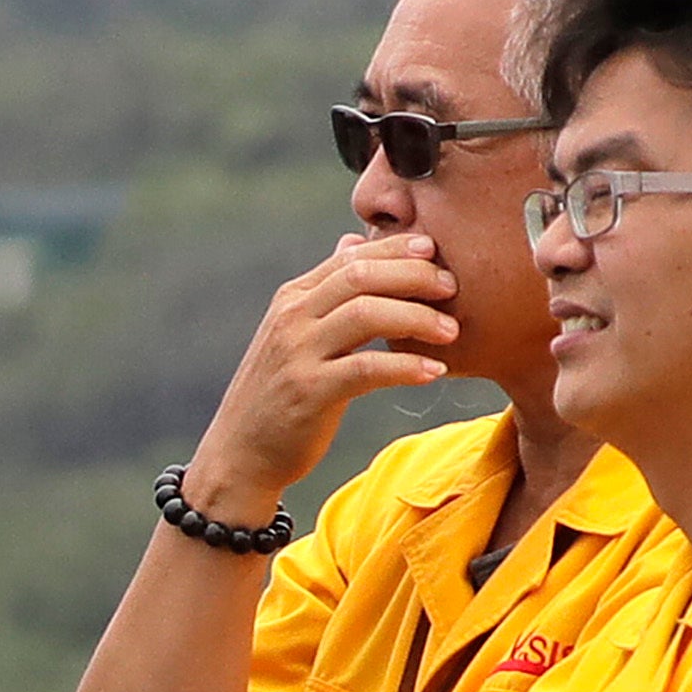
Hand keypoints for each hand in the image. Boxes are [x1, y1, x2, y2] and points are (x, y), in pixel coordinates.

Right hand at [182, 232, 467, 535]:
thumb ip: (327, 288)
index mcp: (292, 298)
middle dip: (413, 275)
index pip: (350, 257)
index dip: (396, 249)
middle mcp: (292, 318)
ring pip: (366, 314)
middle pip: (361, 276)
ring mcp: (297, 354)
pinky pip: (366, 369)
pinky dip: (405, 366)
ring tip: (451, 331)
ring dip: (417, 318)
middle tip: (451, 287)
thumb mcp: (297, 332)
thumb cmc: (279, 392)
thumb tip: (353, 239)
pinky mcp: (309, 392)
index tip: (434, 250)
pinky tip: (434, 371)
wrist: (240, 453)